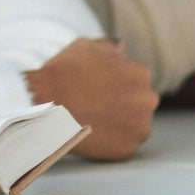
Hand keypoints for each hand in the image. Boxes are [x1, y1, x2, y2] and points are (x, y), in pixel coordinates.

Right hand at [24, 38, 157, 160]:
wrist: (48, 103)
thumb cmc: (64, 72)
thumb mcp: (85, 46)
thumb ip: (109, 46)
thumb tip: (121, 47)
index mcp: (139, 73)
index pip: (135, 78)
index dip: (115, 82)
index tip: (99, 86)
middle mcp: (147, 99)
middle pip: (139, 102)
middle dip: (122, 102)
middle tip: (96, 102)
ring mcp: (139, 125)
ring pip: (135, 124)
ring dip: (121, 121)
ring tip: (95, 117)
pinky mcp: (128, 147)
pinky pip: (125, 142)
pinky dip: (113, 138)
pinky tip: (95, 129)